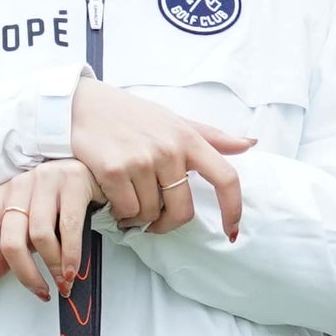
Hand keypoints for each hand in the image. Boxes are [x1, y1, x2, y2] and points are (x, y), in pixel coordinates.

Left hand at [0, 159, 98, 301]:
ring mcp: (44, 181)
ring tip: (62, 281)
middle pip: (11, 240)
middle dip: (26, 274)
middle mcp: (17, 187)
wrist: (91, 174)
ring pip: (40, 235)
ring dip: (52, 266)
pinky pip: (69, 227)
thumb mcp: (24, 231)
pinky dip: (70, 255)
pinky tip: (71, 271)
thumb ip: (0, 258)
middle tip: (41, 292)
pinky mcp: (72, 182)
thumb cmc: (52, 207)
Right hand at [68, 80, 250, 238]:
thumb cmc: (133, 115)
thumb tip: (249, 144)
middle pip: (183, 210)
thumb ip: (211, 136)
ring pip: (150, 213)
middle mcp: (168, 150)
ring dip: (139, 217)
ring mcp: (141, 160)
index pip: (225, 178)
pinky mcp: (114, 170)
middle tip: (155, 222)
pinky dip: (120, 213)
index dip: (233, 209)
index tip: (231, 230)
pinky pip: (126, 210)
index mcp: (188, 138)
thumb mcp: (174, 120)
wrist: (85, 105)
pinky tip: (113, 200)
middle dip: (168, 223)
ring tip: (128, 201)